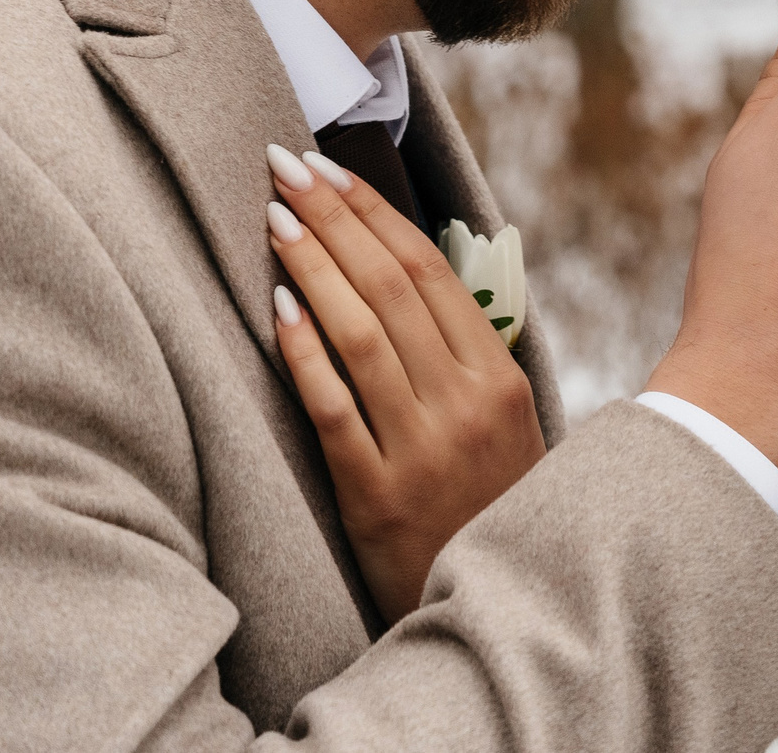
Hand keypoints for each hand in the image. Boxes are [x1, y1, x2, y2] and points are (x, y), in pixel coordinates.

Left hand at [264, 144, 546, 622]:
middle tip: (284, 165)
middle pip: (390, 286)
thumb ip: (463, 356)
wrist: (501, 612)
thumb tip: (403, 269)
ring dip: (313, 265)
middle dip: (333, 216)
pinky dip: (304, 352)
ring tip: (273, 218)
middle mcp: (466, 405)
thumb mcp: (503, 429)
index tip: (328, 168)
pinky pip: (334, 407)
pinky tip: (277, 307)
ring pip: (360, 333)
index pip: (430, 270)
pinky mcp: (376, 497)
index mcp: (499, 378)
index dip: (373, 211)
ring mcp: (423, 450)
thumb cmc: (487, 511)